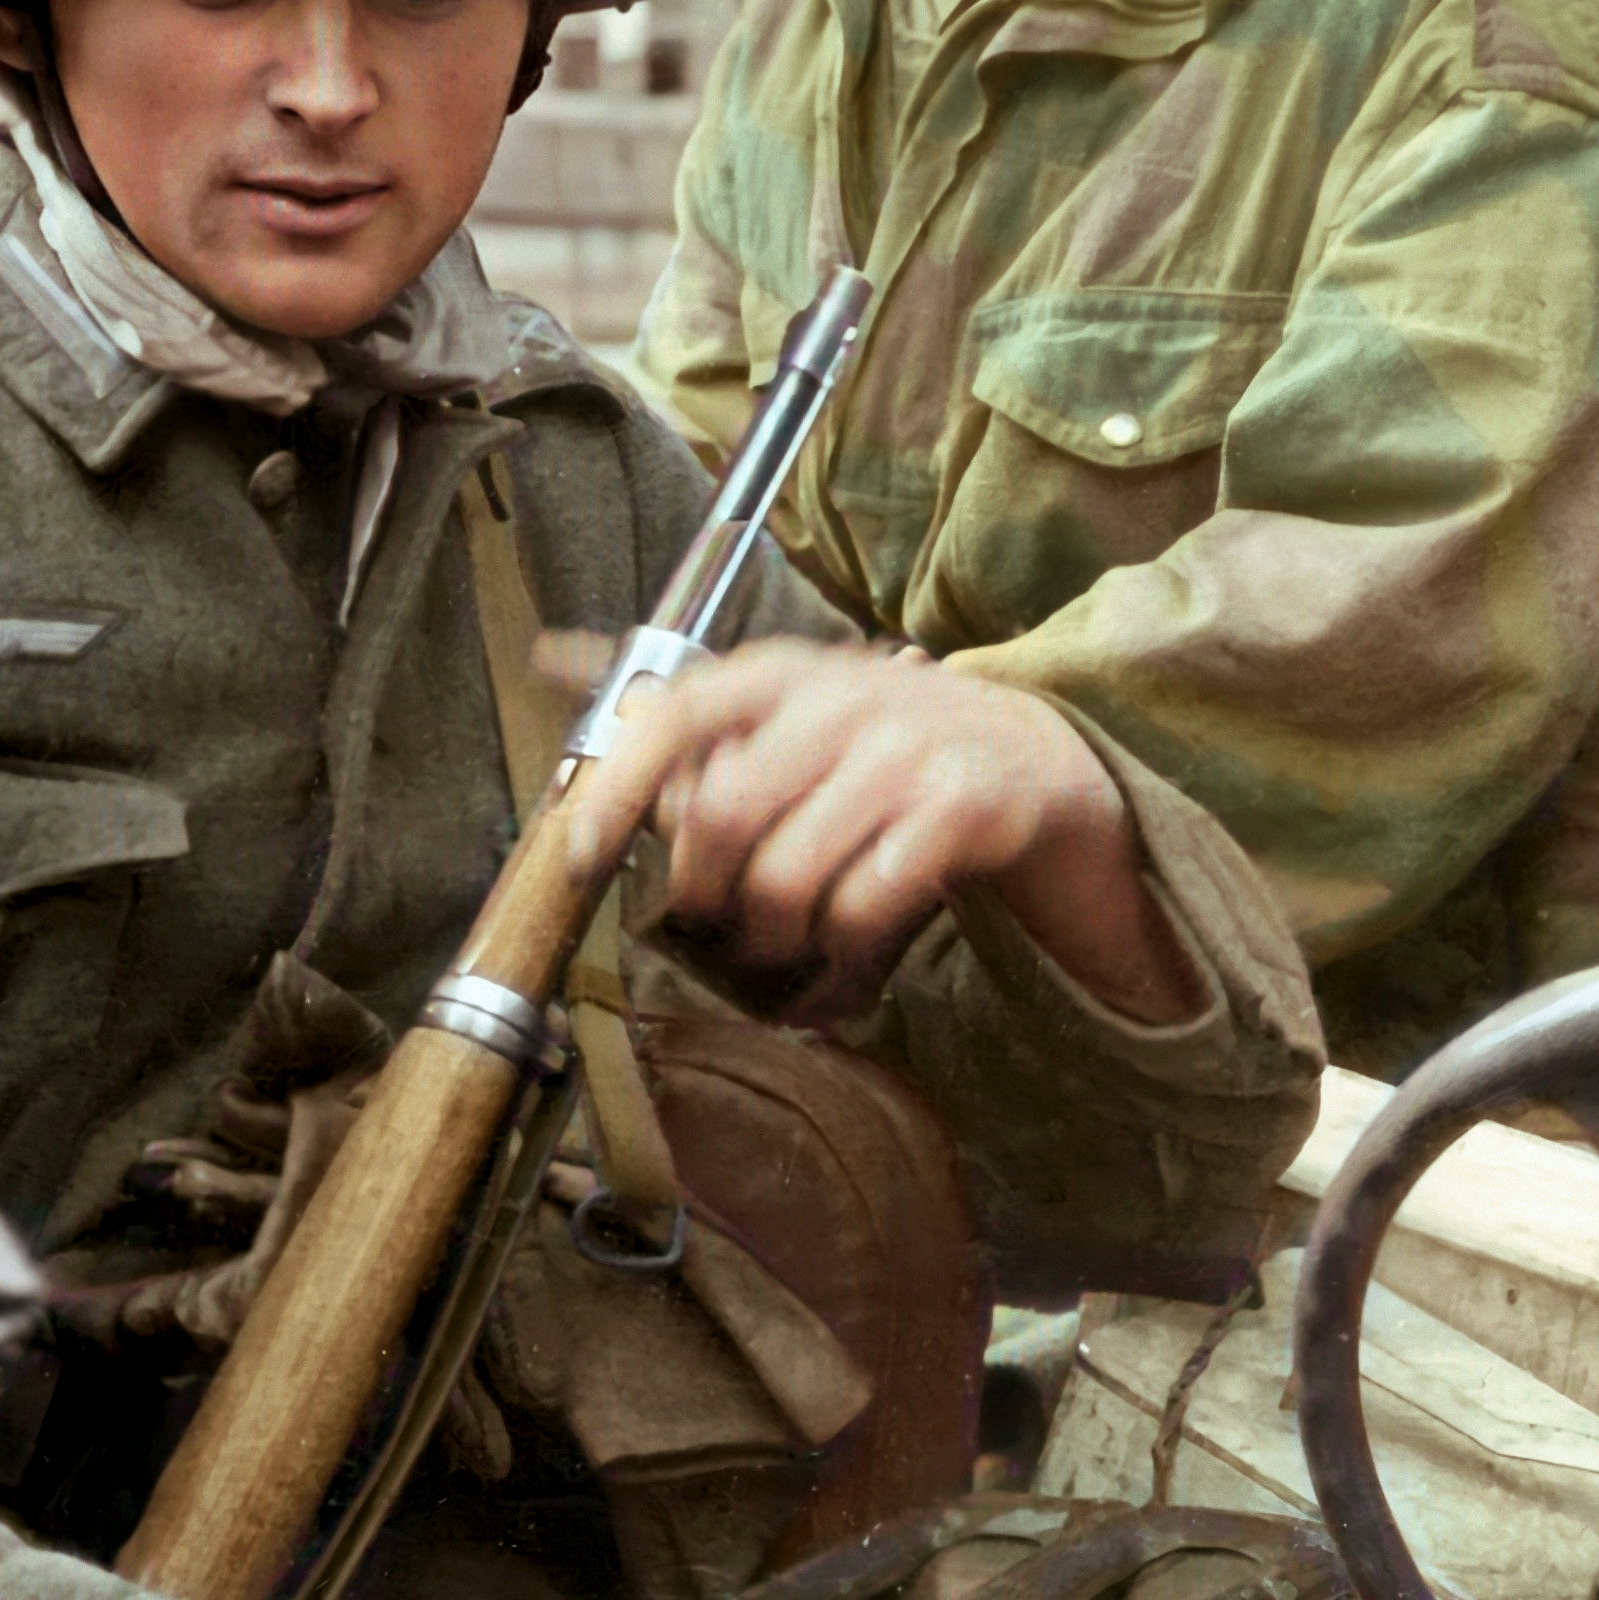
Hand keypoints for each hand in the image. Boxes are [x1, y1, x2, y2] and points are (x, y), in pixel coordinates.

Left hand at [561, 637, 1197, 1024]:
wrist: (1048, 763)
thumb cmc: (895, 752)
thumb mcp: (796, 714)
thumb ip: (689, 711)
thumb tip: (549, 655)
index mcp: (789, 671)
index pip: (676, 711)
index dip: (616, 787)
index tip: (584, 855)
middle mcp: (847, 696)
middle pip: (723, 812)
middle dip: (703, 888)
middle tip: (716, 914)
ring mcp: (911, 750)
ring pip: (788, 873)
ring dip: (774, 930)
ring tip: (788, 935)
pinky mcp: (967, 808)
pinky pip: (865, 902)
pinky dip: (843, 943)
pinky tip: (850, 942)